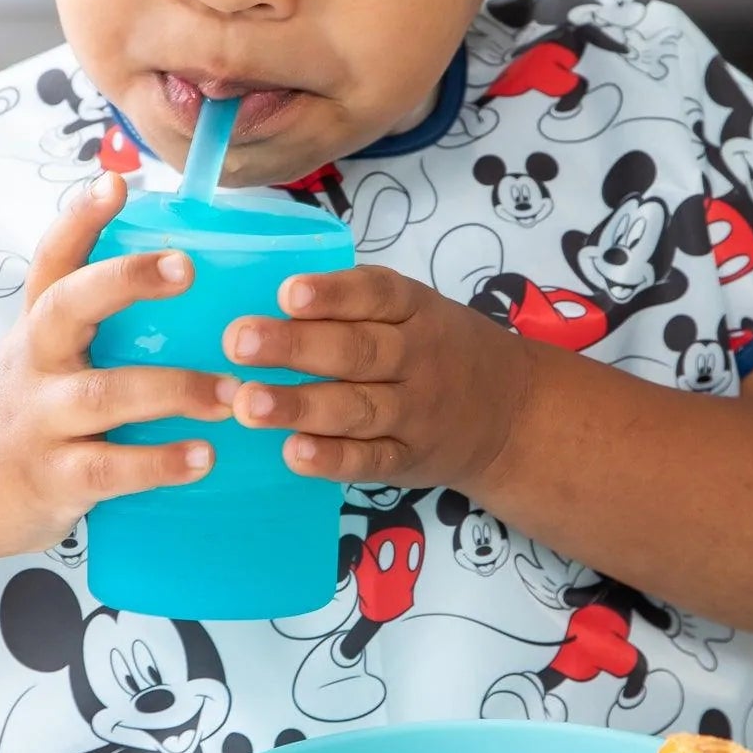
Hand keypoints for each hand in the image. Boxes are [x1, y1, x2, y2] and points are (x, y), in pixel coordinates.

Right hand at [0, 174, 236, 564]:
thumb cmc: (16, 416)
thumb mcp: (36, 359)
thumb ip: (90, 325)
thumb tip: (185, 276)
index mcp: (36, 328)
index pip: (52, 261)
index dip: (81, 219)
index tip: (115, 181)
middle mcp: (32, 363)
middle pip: (67, 307)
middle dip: (124, 280)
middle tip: (186, 267)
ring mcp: (39, 420)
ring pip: (102, 395)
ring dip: (171, 391)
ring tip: (230, 393)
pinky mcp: (52, 479)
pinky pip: (109, 469)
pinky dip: (157, 463)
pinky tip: (203, 458)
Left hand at [222, 266, 532, 489]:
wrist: (513, 412)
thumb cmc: (440, 347)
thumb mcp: (415, 308)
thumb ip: (353, 301)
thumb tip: (265, 297)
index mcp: (414, 309)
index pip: (375, 295)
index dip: (332, 294)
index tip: (286, 293)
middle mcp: (416, 358)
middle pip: (356, 351)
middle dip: (295, 346)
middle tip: (239, 342)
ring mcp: (414, 412)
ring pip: (356, 407)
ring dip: (300, 405)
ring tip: (248, 403)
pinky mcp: (408, 459)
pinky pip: (369, 460)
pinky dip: (332, 459)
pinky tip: (292, 452)